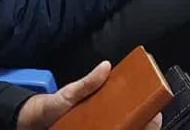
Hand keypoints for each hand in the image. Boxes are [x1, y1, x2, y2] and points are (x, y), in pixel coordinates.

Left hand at [15, 61, 162, 129]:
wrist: (33, 124)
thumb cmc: (54, 106)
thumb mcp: (70, 93)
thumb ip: (87, 82)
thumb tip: (106, 65)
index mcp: (105, 105)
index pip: (130, 107)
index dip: (146, 109)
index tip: (155, 111)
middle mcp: (105, 120)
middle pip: (130, 124)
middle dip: (144, 123)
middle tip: (151, 120)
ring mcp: (99, 128)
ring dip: (133, 128)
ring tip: (139, 127)